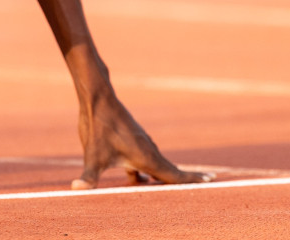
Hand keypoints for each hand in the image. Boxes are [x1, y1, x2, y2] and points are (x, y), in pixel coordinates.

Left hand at [71, 83, 210, 189]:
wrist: (98, 99)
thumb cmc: (98, 127)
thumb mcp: (93, 156)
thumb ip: (89, 177)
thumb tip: (77, 190)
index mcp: (146, 158)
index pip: (174, 175)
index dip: (192, 180)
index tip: (212, 181)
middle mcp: (148, 151)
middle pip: (171, 171)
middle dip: (187, 179)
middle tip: (209, 183)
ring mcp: (141, 144)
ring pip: (158, 165)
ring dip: (168, 176)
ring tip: (179, 186)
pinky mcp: (131, 140)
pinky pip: (145, 160)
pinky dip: (148, 171)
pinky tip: (136, 179)